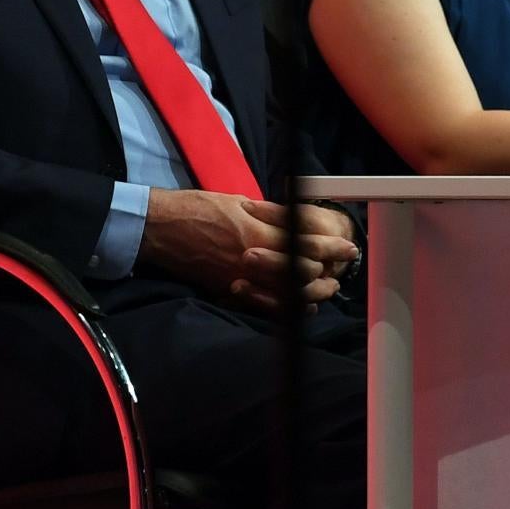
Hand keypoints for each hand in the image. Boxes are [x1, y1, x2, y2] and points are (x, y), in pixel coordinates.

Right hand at [135, 189, 361, 314]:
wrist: (160, 229)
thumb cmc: (196, 208)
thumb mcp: (235, 202)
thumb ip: (267, 215)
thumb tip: (293, 221)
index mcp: (256, 233)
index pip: (306, 244)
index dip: (331, 246)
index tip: (349, 246)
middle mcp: (254, 261)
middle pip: (303, 273)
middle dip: (329, 270)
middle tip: (343, 266)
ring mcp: (242, 280)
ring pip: (289, 293)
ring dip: (314, 291)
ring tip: (329, 286)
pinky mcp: (230, 291)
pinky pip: (268, 306)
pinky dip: (289, 307)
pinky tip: (302, 303)